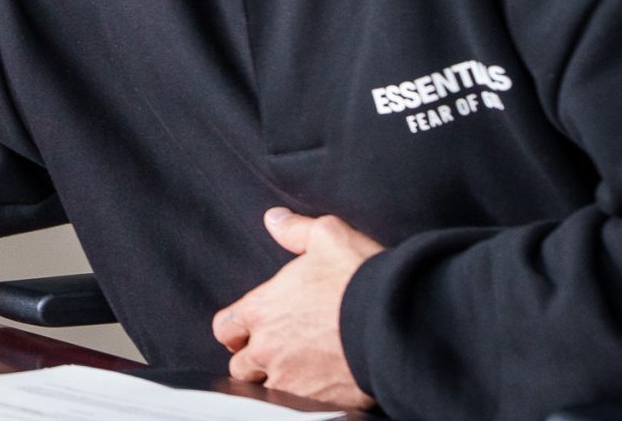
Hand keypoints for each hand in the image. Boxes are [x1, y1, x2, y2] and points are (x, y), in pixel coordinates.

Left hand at [211, 208, 381, 411]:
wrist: (396, 323)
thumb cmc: (361, 279)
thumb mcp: (329, 237)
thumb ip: (296, 231)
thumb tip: (274, 220)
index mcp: (261, 309)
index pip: (225, 328)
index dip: (235, 330)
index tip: (250, 330)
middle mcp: (267, 348)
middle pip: (240, 366)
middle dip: (253, 361)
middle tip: (276, 354)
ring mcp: (289, 380)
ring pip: (264, 390)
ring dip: (275, 382)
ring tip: (298, 373)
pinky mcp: (314, 403)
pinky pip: (292, 406)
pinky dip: (301, 399)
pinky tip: (317, 389)